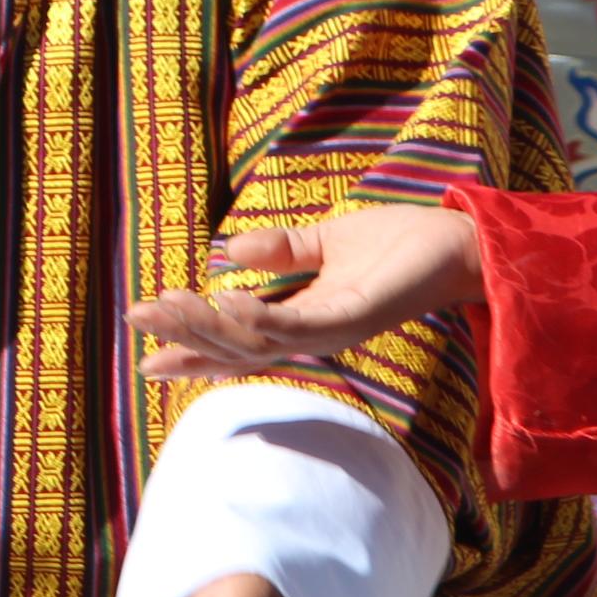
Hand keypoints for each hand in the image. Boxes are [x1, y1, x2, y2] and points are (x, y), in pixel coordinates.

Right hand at [133, 205, 485, 380]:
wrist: (459, 243)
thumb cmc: (399, 244)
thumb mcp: (326, 240)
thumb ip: (282, 249)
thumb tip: (228, 253)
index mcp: (303, 319)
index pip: (237, 342)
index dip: (191, 349)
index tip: (144, 356)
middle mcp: (313, 334)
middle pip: (236, 349)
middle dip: (184, 335)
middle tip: (137, 316)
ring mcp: (333, 330)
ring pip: (257, 342)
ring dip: (209, 326)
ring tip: (167, 305)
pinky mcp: (355, 316)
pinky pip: (299, 327)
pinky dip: (260, 318)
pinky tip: (228, 300)